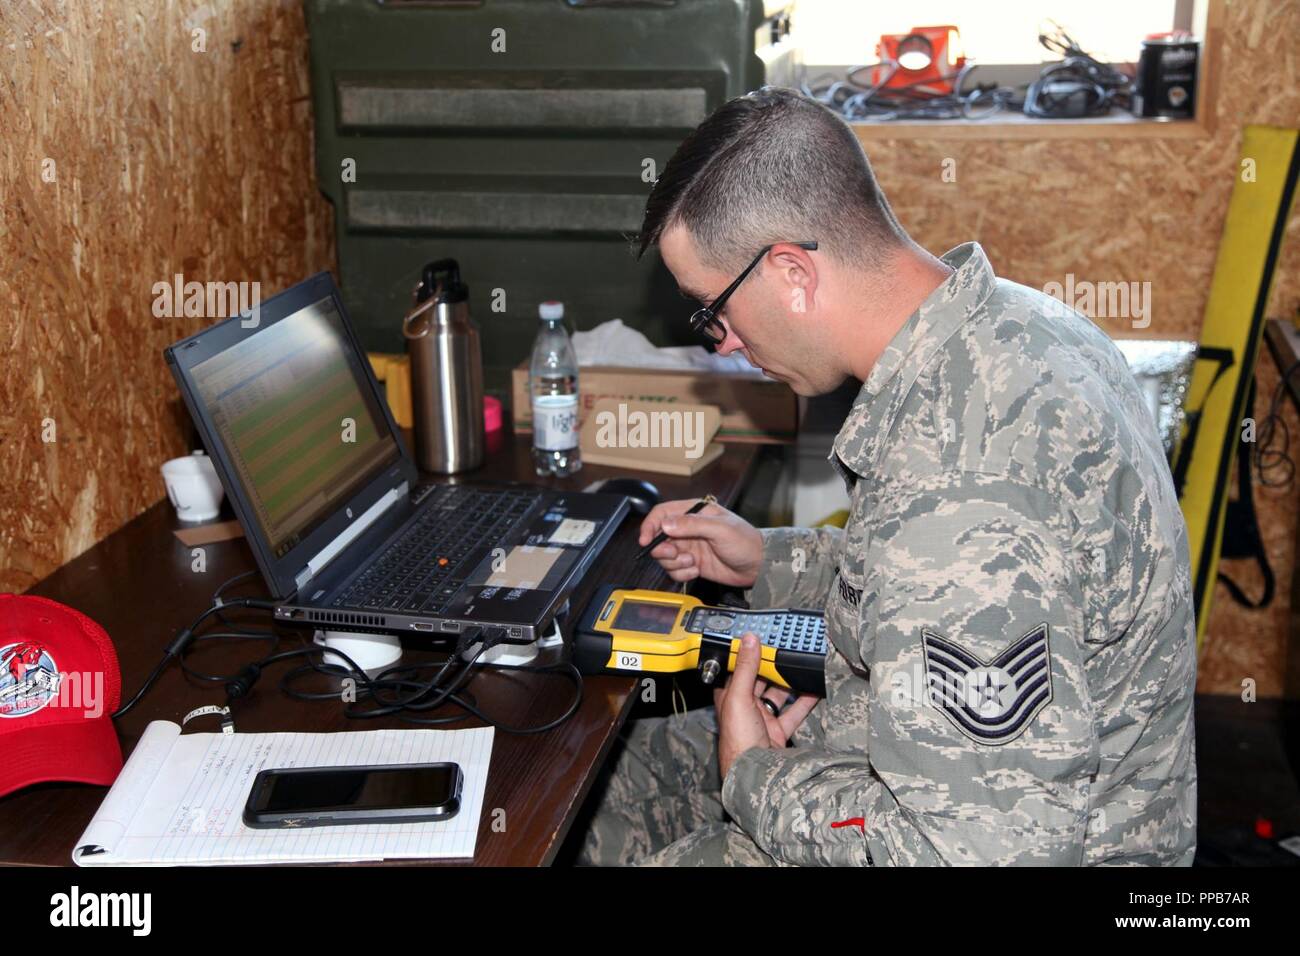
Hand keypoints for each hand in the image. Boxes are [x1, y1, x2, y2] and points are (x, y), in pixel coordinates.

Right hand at [639, 499, 763, 585]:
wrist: (758, 566)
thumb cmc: (746, 542)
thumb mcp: (720, 529)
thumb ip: (692, 525)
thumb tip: (666, 524)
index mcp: (694, 512)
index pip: (663, 513)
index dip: (650, 525)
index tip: (646, 540)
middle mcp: (688, 529)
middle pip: (659, 537)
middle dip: (663, 549)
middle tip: (673, 554)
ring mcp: (689, 547)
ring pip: (665, 556)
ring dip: (674, 563)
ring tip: (692, 563)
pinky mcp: (692, 563)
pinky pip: (675, 570)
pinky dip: (682, 573)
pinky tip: (696, 571)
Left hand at [715, 634, 818, 778]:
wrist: (756, 776)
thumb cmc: (738, 741)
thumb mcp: (739, 698)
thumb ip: (746, 668)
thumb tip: (749, 639)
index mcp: (729, 697)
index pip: (737, 669)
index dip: (747, 653)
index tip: (761, 636)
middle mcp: (744, 707)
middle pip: (759, 681)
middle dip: (772, 666)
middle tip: (787, 648)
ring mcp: (762, 720)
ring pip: (778, 695)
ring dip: (789, 682)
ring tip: (802, 664)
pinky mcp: (778, 732)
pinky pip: (793, 713)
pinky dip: (804, 701)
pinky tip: (815, 689)